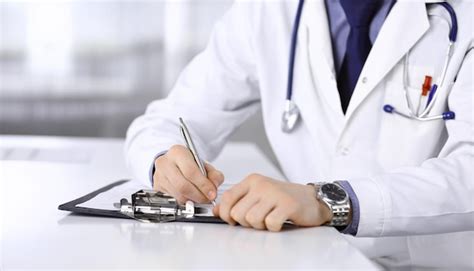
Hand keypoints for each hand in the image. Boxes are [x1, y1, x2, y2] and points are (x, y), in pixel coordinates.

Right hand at [153, 145, 223, 203]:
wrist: (171, 163)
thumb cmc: (188, 163)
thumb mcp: (203, 164)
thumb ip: (213, 174)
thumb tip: (214, 187)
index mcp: (177, 152)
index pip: (190, 171)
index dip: (203, 185)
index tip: (212, 193)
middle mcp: (165, 163)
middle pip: (183, 185)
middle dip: (198, 196)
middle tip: (207, 199)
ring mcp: (159, 176)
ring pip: (178, 195)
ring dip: (192, 200)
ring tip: (200, 198)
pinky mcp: (156, 188)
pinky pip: (173, 200)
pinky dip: (184, 202)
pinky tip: (190, 198)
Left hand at [213, 174, 331, 231]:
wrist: (312, 199)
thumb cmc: (284, 198)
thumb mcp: (257, 195)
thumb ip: (237, 201)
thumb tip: (216, 211)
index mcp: (252, 180)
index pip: (227, 197)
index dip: (224, 213)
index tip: (231, 220)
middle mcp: (261, 185)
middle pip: (237, 212)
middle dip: (245, 222)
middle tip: (257, 219)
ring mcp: (275, 194)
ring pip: (251, 219)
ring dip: (260, 225)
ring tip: (269, 219)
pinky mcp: (288, 205)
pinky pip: (270, 223)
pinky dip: (273, 227)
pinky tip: (280, 221)